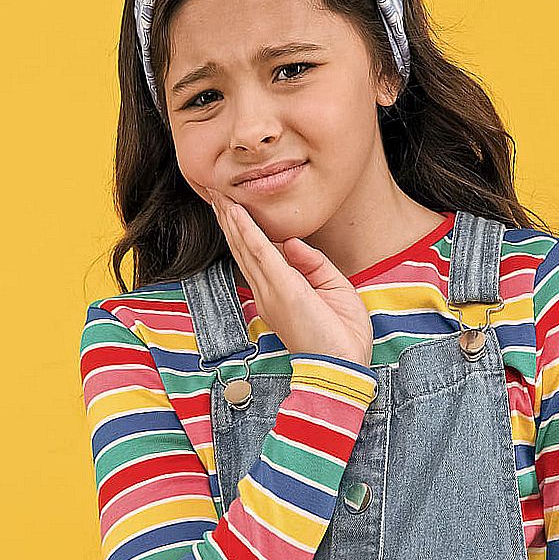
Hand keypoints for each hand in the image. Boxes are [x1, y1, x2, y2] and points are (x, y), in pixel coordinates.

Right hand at [199, 185, 372, 368]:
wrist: (343, 367)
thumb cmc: (341, 336)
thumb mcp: (333, 288)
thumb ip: (312, 263)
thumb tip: (291, 242)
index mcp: (278, 294)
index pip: (255, 256)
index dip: (242, 230)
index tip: (231, 208)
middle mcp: (267, 291)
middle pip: (242, 247)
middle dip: (228, 219)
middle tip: (215, 192)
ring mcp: (271, 290)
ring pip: (244, 246)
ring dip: (230, 218)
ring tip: (218, 194)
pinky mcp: (282, 289)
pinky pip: (259, 252)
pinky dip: (246, 230)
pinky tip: (234, 212)